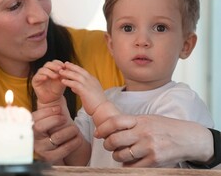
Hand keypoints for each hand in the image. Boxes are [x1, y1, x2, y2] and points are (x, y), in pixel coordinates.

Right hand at [32, 60, 65, 103]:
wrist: (52, 99)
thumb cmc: (57, 89)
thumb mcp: (62, 81)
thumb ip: (64, 74)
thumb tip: (67, 67)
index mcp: (52, 69)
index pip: (54, 62)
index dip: (59, 63)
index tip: (64, 67)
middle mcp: (45, 70)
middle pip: (48, 64)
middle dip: (54, 66)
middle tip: (60, 69)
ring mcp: (39, 75)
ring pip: (42, 69)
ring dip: (49, 72)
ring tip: (55, 76)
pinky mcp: (35, 81)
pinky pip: (37, 76)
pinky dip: (41, 76)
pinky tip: (46, 78)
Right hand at [32, 104, 83, 164]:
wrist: (56, 150)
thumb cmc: (53, 129)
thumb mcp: (49, 118)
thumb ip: (50, 108)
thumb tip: (55, 87)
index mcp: (31, 126)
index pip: (35, 117)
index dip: (47, 112)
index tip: (58, 108)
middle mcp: (33, 137)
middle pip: (39, 127)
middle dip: (54, 120)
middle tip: (64, 117)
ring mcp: (40, 149)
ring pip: (55, 138)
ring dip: (68, 131)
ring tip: (75, 129)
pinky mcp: (50, 158)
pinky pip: (62, 150)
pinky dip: (72, 143)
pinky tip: (78, 139)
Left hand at [59, 62, 105, 114]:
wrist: (102, 109)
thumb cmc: (96, 104)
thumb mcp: (89, 94)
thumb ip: (81, 89)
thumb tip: (73, 88)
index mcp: (93, 81)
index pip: (83, 71)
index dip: (76, 68)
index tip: (70, 65)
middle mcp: (91, 80)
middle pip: (80, 70)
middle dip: (72, 66)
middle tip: (64, 64)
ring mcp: (88, 85)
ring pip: (76, 75)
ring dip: (67, 73)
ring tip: (60, 72)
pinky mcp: (85, 90)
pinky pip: (74, 84)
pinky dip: (68, 82)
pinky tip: (62, 81)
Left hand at [94, 114, 213, 166]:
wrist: (189, 138)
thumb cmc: (165, 128)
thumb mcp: (148, 119)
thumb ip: (130, 123)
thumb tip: (108, 128)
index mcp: (141, 120)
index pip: (115, 122)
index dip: (102, 128)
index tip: (97, 133)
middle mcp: (144, 133)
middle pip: (114, 140)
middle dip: (107, 144)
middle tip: (109, 145)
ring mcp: (149, 147)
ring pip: (121, 155)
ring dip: (117, 155)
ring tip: (121, 153)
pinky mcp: (154, 160)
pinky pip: (132, 166)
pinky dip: (127, 165)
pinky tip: (130, 161)